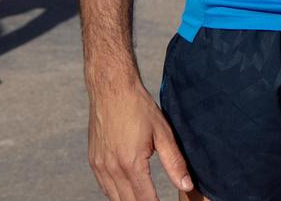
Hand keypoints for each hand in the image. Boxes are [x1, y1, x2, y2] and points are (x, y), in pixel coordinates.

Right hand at [87, 76, 201, 200]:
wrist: (111, 90)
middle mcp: (111, 168)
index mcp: (131, 163)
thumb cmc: (139, 108)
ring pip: (114, 197)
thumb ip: (174, 162)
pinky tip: (127, 192)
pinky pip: (104, 187)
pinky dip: (116, 193)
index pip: (144, 199)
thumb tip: (187, 185)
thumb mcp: (163, 133)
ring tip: (144, 199)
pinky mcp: (94, 162)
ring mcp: (99, 166)